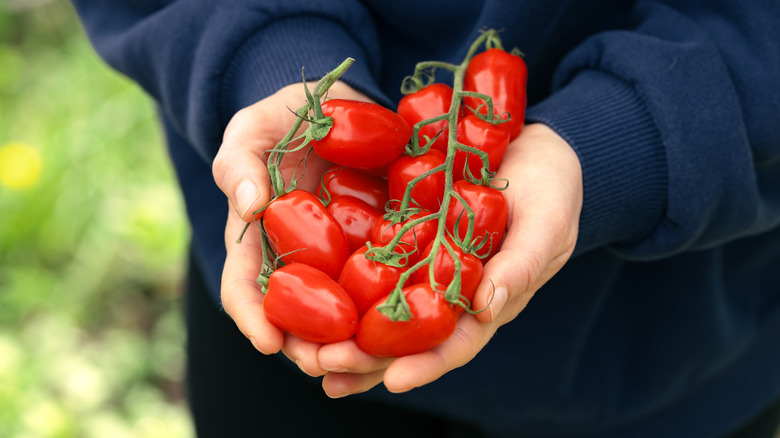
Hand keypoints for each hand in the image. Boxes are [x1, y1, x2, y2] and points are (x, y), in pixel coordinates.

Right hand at [213, 81, 371, 374]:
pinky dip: (398, 310)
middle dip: (309, 348)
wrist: (343, 106)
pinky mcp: (382, 250)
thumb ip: (239, 162)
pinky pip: (390, 286)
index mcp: (260, 241)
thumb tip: (248, 207)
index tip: (269, 343)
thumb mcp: (255, 128)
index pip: (244, 288)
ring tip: (374, 360)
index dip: (252, 318)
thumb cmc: (288, 117)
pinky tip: (417, 323)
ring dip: (356, 345)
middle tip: (329, 363)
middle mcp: (301, 262)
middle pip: (298, 319)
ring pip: (347, 316)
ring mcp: (343, 261)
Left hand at [316, 123, 583, 396]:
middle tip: (324, 366)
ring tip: (303, 353)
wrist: (529, 146)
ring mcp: (423, 264)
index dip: (427, 365)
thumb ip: (523, 261)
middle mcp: (449, 291)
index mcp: (488, 299)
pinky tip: (303, 291)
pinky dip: (340, 280)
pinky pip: (370, 261)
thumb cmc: (552, 188)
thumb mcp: (547, 220)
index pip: (457, 343)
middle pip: (406, 337)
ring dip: (344, 332)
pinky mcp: (402, 234)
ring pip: (380, 308)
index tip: (394, 380)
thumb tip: (489, 303)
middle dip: (367, 358)